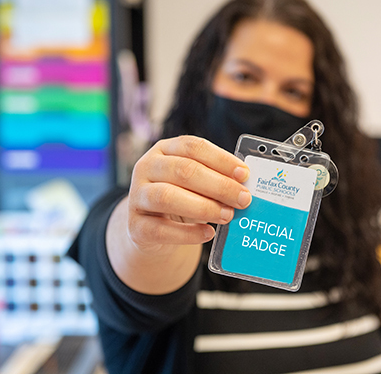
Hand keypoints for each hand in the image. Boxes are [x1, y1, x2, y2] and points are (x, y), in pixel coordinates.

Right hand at [126, 136, 250, 254]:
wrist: (150, 228)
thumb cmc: (181, 198)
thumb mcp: (194, 182)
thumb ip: (214, 179)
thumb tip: (244, 186)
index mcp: (164, 150)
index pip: (193, 146)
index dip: (221, 159)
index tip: (244, 174)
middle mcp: (146, 168)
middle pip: (183, 170)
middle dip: (219, 185)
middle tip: (243, 199)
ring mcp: (137, 196)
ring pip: (167, 197)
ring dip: (204, 207)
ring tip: (228, 216)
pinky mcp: (135, 226)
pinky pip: (161, 229)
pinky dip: (188, 233)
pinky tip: (208, 234)